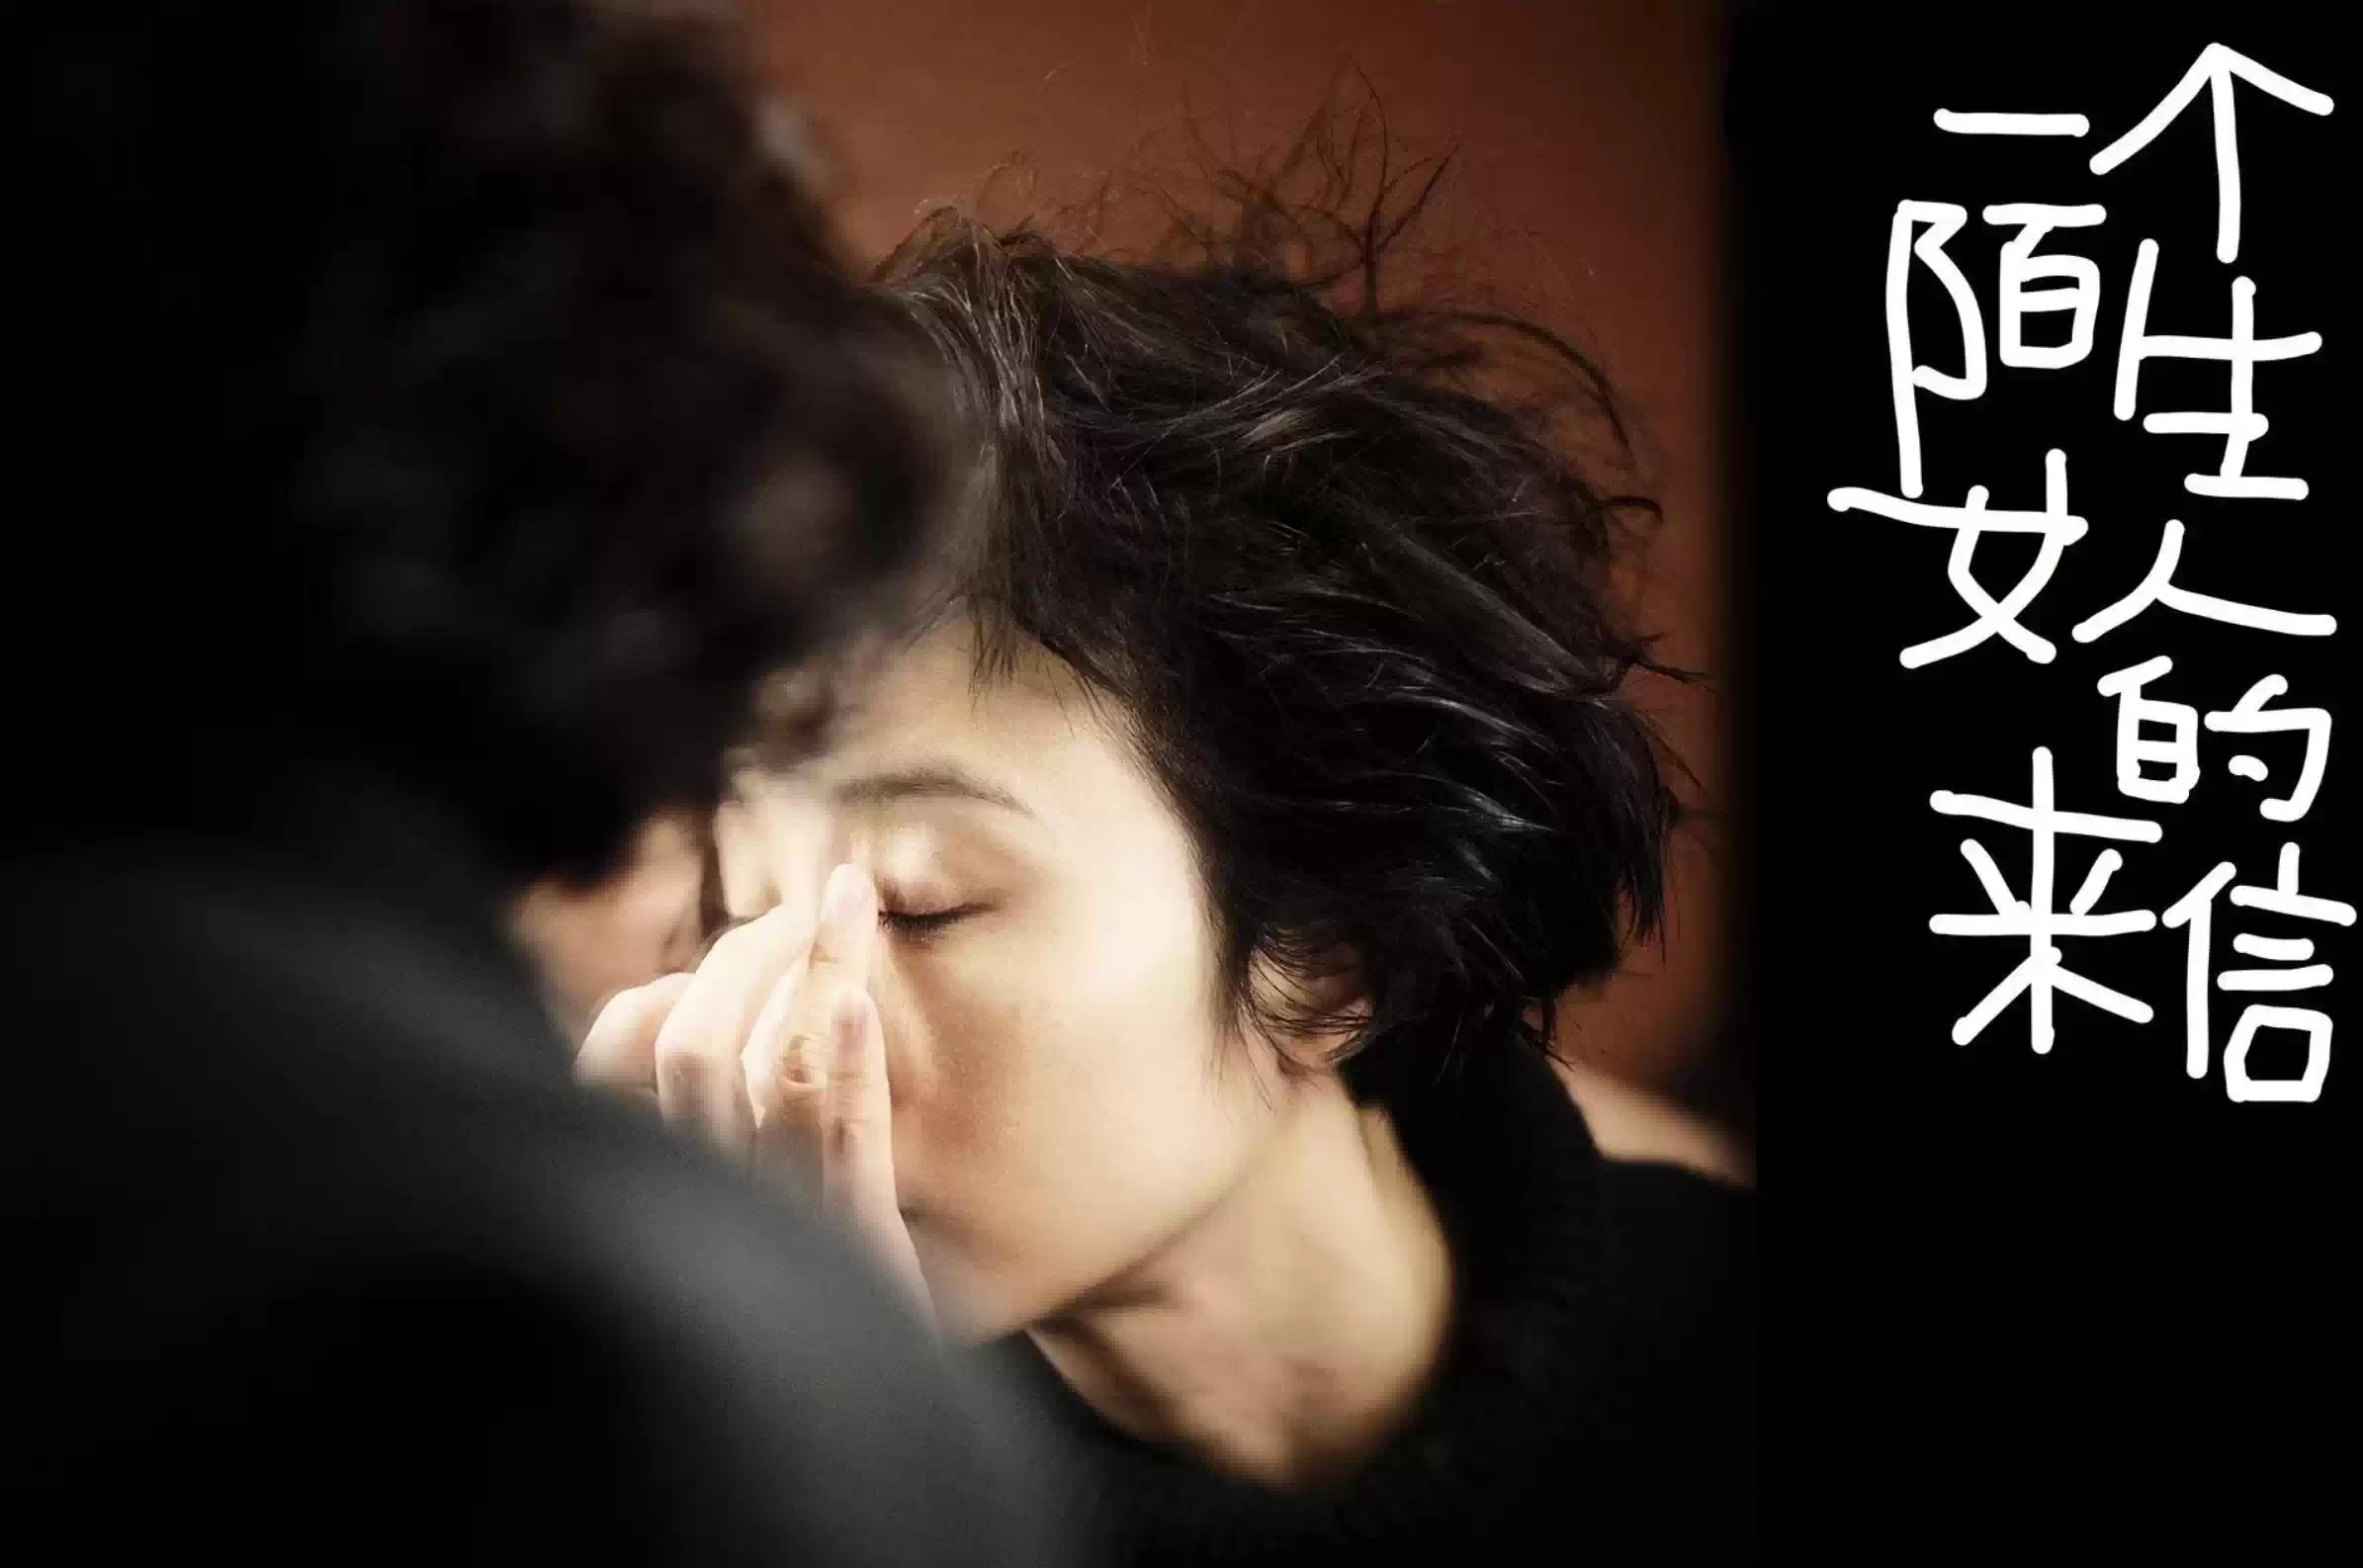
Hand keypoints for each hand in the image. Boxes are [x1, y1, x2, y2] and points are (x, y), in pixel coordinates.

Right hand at [576, 861, 931, 1322]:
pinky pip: (846, 1140)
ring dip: (811, 969)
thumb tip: (695, 1001)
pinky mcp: (858, 1251)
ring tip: (847, 904)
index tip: (713, 972)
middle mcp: (704, 1197)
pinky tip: (856, 997)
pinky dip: (850, 1062)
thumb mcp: (733, 1204)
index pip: (616, 1058)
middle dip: (745, 957)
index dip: (661, 993)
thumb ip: (707, 1115)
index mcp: (665, 1179)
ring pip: (775, 1073)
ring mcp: (779, 1222)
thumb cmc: (792, 1299)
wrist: (861, 1425)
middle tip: (801, 910)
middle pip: (696, 1048)